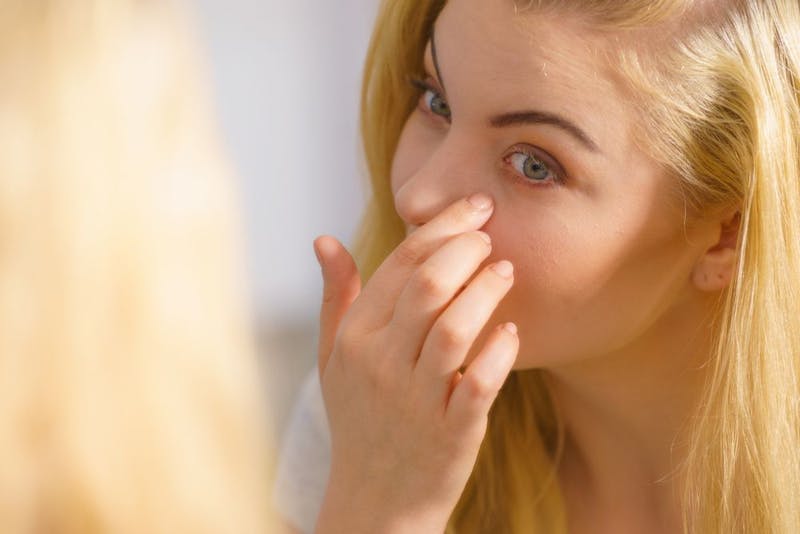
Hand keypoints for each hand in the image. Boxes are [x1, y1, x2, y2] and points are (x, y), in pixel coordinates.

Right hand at [313, 194, 517, 533]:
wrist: (374, 498)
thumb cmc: (359, 417)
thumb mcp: (334, 357)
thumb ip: (335, 296)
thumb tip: (324, 239)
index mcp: (355, 337)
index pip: (401, 265)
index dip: (442, 227)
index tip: (475, 206)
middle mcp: (381, 364)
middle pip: (429, 286)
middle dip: (467, 249)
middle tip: (491, 235)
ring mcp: (415, 400)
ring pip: (456, 329)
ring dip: (487, 292)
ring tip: (506, 271)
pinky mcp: (451, 433)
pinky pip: (479, 384)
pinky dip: (499, 353)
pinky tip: (512, 333)